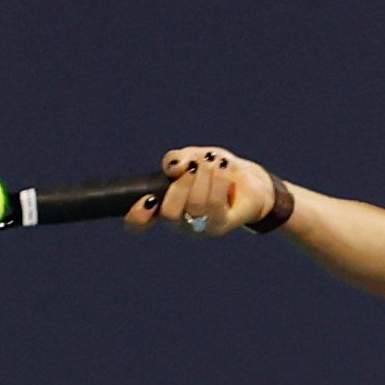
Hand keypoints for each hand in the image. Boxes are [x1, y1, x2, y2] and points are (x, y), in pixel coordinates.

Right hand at [122, 146, 276, 236]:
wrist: (247, 178)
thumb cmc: (213, 169)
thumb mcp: (191, 157)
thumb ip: (176, 159)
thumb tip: (174, 167)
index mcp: (163, 206)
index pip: (139, 223)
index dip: (137, 216)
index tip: (147, 198)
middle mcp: (178, 221)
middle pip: (169, 213)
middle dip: (181, 183)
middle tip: (194, 166)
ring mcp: (199, 227)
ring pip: (194, 206)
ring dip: (204, 177)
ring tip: (213, 162)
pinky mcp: (220, 226)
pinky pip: (215, 205)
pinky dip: (218, 180)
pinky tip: (223, 167)